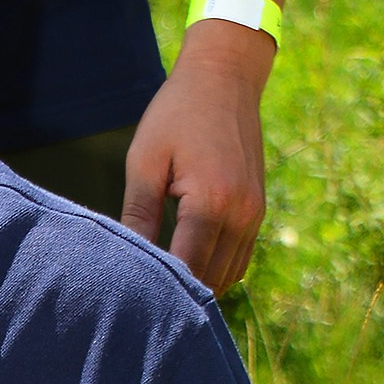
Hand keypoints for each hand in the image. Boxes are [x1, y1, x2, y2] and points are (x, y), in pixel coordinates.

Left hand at [121, 20, 271, 294]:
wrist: (226, 76)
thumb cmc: (177, 114)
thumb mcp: (145, 162)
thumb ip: (137, 215)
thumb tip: (126, 262)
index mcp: (210, 203)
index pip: (186, 269)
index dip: (160, 293)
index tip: (132, 305)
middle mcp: (240, 214)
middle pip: (209, 280)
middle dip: (178, 296)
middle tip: (142, 307)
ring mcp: (254, 214)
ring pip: (228, 276)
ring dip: (199, 287)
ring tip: (162, 295)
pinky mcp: (258, 210)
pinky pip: (239, 258)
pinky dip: (216, 270)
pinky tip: (187, 270)